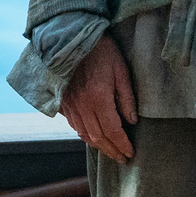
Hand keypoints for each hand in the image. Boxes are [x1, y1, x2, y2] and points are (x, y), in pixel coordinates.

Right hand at [60, 34, 136, 162]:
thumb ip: (127, 97)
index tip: (131, 153)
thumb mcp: (121, 70)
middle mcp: (81, 106)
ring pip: (84, 134)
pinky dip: (85, 135)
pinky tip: (93, 138)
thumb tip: (132, 120)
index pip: (111, 129)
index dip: (121, 144)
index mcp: (98, 97)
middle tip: (123, 158)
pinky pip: (74, 125)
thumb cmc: (102, 51)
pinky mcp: (63, 103)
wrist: (73, 39)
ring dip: (98, 146)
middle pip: (97, 136)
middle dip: (111, 150)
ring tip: (111, 151)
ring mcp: (70, 106)